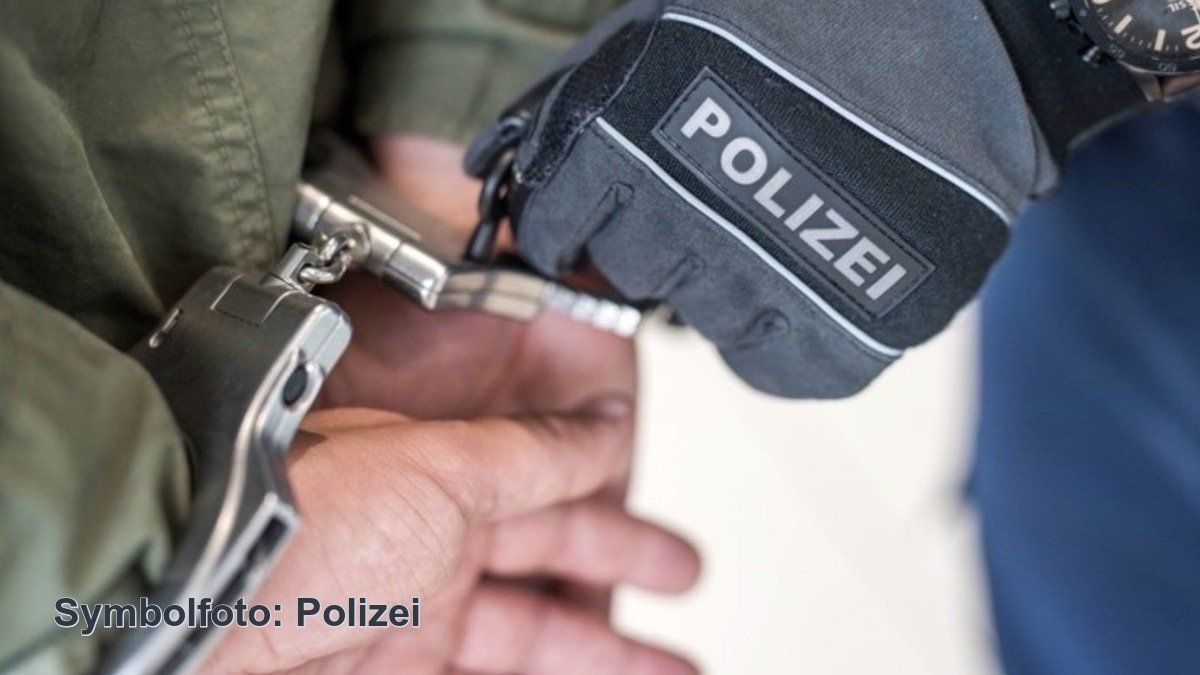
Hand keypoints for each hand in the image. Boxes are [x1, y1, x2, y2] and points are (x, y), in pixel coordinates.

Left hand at [204, 405, 698, 674]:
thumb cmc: (297, 518)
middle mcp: (427, 552)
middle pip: (551, 582)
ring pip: (525, 645)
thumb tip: (607, 423)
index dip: (620, 528)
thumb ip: (535, 453)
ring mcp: (406, 625)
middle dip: (622, 602)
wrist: (192, 601)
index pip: (555, 503)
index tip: (671, 556)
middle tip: (681, 626)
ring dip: (597, 660)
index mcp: (442, 484)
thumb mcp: (441, 469)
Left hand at [470, 1, 1025, 397]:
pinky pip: (772, 365)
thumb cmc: (810, 19)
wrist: (968, 24)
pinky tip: (804, 270)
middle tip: (706, 197)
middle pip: (629, 274)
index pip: (555, 224)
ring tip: (773, 217)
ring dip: (720, 280)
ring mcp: (768, 284)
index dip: (569, 221)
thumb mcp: (663, 38)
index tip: (587, 218)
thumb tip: (503, 161)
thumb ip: (575, 104)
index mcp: (630, 143)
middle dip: (652, 240)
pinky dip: (779, 331)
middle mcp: (689, 221)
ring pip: (700, 320)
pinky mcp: (846, 329)